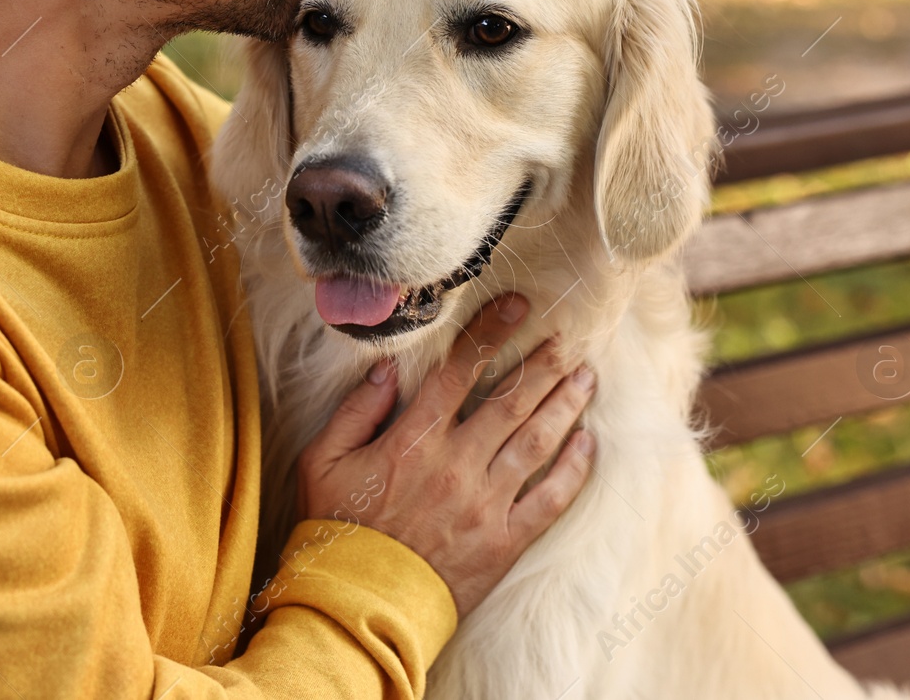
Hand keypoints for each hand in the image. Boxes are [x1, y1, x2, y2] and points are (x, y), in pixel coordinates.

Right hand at [296, 294, 596, 617]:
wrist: (358, 605)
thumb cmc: (336, 530)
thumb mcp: (321, 462)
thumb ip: (355, 411)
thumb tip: (387, 370)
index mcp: (413, 441)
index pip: (459, 372)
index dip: (490, 332)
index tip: (517, 305)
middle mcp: (456, 465)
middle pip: (511, 401)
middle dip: (543, 363)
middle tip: (567, 337)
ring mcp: (485, 504)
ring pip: (537, 442)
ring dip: (565, 405)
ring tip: (585, 378)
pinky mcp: (504, 541)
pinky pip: (549, 499)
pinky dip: (573, 469)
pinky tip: (587, 443)